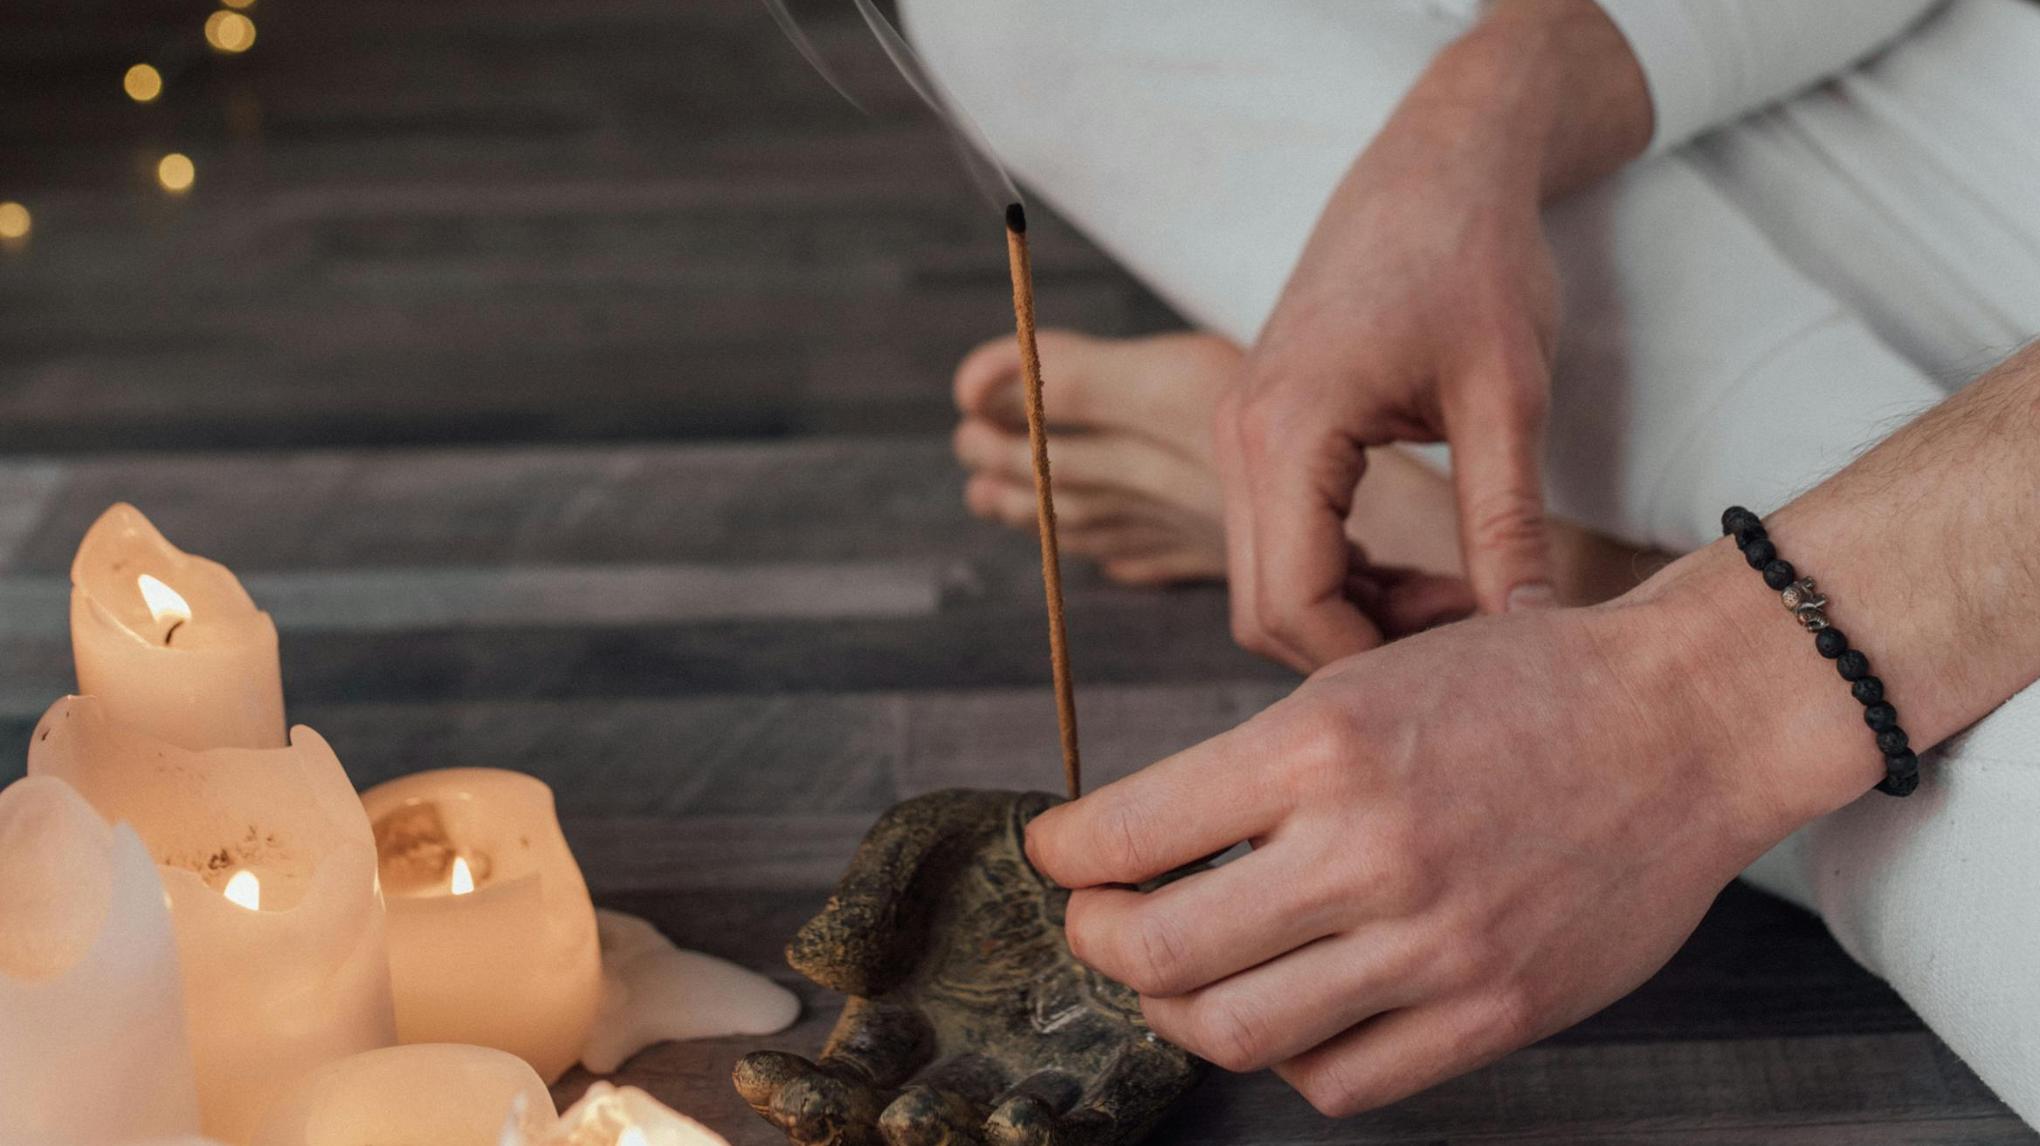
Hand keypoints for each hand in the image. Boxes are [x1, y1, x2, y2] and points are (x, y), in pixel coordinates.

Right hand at [734, 789, 1200, 1145]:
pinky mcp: (1117, 1077)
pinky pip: (1091, 1128)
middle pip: (897, 1135)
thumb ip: (866, 896)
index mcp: (898, 1027)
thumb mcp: (918, 843)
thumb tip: (810, 962)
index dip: (790, 1091)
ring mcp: (1036, 1082)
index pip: (835, 1083)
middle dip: (865, 1135)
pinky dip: (1057, 1137)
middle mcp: (961, 1071)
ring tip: (930, 1119)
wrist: (1108, 831)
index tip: (758, 1070)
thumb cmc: (994, 843)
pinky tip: (1022, 1117)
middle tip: (866, 1113)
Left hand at [1023, 594, 1826, 1115]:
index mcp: (1321, 747)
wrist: (1686, 722)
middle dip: (1096, 940)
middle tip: (1099, 920)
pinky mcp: (1493, 1013)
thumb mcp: (1364, 680)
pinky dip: (1286, 1057)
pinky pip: (1337, 1081)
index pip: (1126, 832)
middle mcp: (1368, 852)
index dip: (1063, 852)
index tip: (1056, 852)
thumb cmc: (1521, 685)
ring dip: (1177, 1010)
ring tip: (1182, 974)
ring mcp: (1434, 946)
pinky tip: (1290, 1010)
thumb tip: (1145, 847)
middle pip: (1155, 953)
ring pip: (1233, 1033)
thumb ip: (1257, 770)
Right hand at [1216, 0, 1649, 671]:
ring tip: (1458, 593)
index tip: (1472, 656)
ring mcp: (1239, 435)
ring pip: (1267, 584)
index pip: (1294, 605)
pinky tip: (1418, 566)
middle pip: (1265, 612)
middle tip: (1470, 628)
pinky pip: (1276, 542)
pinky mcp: (1259, 432)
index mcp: (1285, 431)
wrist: (1436, 164)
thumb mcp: (1508, 396)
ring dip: (1354, 613)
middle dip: (1363, 646)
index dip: (1377, 658)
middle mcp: (1237, 438)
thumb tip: (1529, 634)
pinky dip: (1340, 575)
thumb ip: (1507, 524)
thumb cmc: (1475, 259)